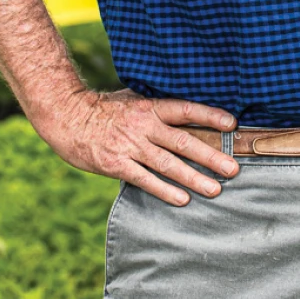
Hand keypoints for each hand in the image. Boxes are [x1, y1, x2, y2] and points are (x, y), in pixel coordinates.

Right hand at [29, 87, 240, 205]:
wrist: (66, 116)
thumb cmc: (104, 108)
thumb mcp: (133, 99)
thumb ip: (157, 107)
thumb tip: (187, 111)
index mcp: (151, 107)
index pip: (186, 110)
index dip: (210, 116)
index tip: (232, 125)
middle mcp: (144, 126)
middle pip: (183, 142)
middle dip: (210, 156)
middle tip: (233, 169)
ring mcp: (130, 146)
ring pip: (168, 164)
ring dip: (193, 178)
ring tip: (215, 189)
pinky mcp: (116, 164)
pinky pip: (144, 179)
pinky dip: (164, 190)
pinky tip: (182, 199)